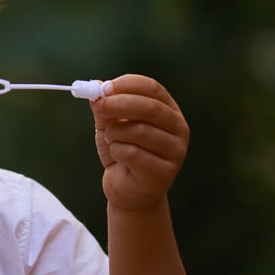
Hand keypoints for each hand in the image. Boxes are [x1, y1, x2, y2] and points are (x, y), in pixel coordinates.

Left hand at [91, 74, 188, 210]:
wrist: (127, 189)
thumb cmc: (122, 152)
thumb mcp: (110, 125)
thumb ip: (105, 107)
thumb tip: (95, 85)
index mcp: (169, 110)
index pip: (152, 88)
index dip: (127, 85)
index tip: (104, 89)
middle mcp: (179, 128)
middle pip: (150, 107)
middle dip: (119, 104)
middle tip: (98, 106)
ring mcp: (176, 151)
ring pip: (140, 131)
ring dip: (115, 133)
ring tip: (111, 139)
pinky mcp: (165, 172)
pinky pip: (134, 154)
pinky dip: (117, 151)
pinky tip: (116, 156)